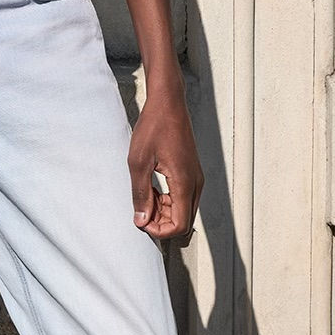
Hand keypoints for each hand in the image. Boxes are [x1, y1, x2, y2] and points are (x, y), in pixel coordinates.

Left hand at [128, 92, 202, 240]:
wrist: (168, 103)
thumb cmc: (154, 127)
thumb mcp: (138, 162)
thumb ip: (140, 193)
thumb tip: (141, 220)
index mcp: (184, 182)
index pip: (180, 225)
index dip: (160, 231)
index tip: (142, 222)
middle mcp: (195, 183)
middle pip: (184, 221)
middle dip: (161, 223)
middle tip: (140, 211)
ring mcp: (195, 177)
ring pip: (184, 210)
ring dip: (164, 212)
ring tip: (144, 199)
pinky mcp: (191, 172)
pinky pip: (183, 198)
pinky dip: (168, 201)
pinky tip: (152, 190)